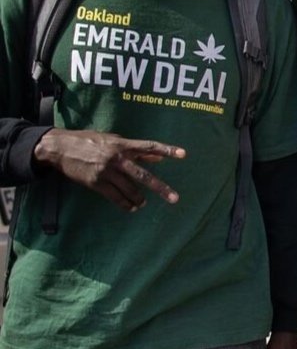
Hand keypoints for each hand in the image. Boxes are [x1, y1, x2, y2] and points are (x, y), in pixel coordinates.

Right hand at [33, 129, 184, 210]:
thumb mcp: (113, 140)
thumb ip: (135, 149)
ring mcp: (106, 171)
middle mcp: (117, 158)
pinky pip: (114, 197)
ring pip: (129, 189)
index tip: (184, 154)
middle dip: (160, 187)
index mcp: (123, 144)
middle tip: (174, 198)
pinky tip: (130, 208)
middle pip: (143, 175)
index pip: (149, 147)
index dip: (167, 150)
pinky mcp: (95, 182)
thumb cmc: (89, 141)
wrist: (61, 148)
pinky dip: (124, 203)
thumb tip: (157, 158)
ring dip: (139, 199)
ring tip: (143, 204)